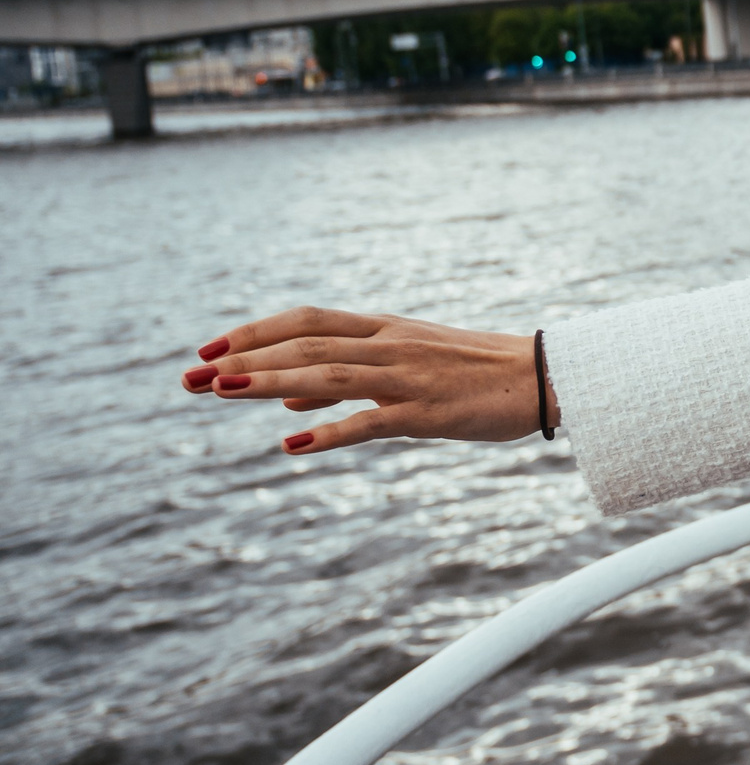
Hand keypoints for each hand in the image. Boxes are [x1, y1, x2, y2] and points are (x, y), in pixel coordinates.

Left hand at [180, 307, 554, 456]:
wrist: (546, 377)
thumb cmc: (477, 372)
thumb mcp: (410, 364)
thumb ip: (348, 378)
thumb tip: (287, 399)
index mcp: (386, 329)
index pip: (307, 319)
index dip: (255, 331)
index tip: (208, 349)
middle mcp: (391, 345)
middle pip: (305, 342)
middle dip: (243, 358)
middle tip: (188, 378)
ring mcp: (409, 377)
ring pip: (327, 373)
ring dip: (269, 382)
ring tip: (220, 392)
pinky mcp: (428, 412)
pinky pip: (370, 422)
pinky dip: (328, 432)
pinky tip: (290, 445)